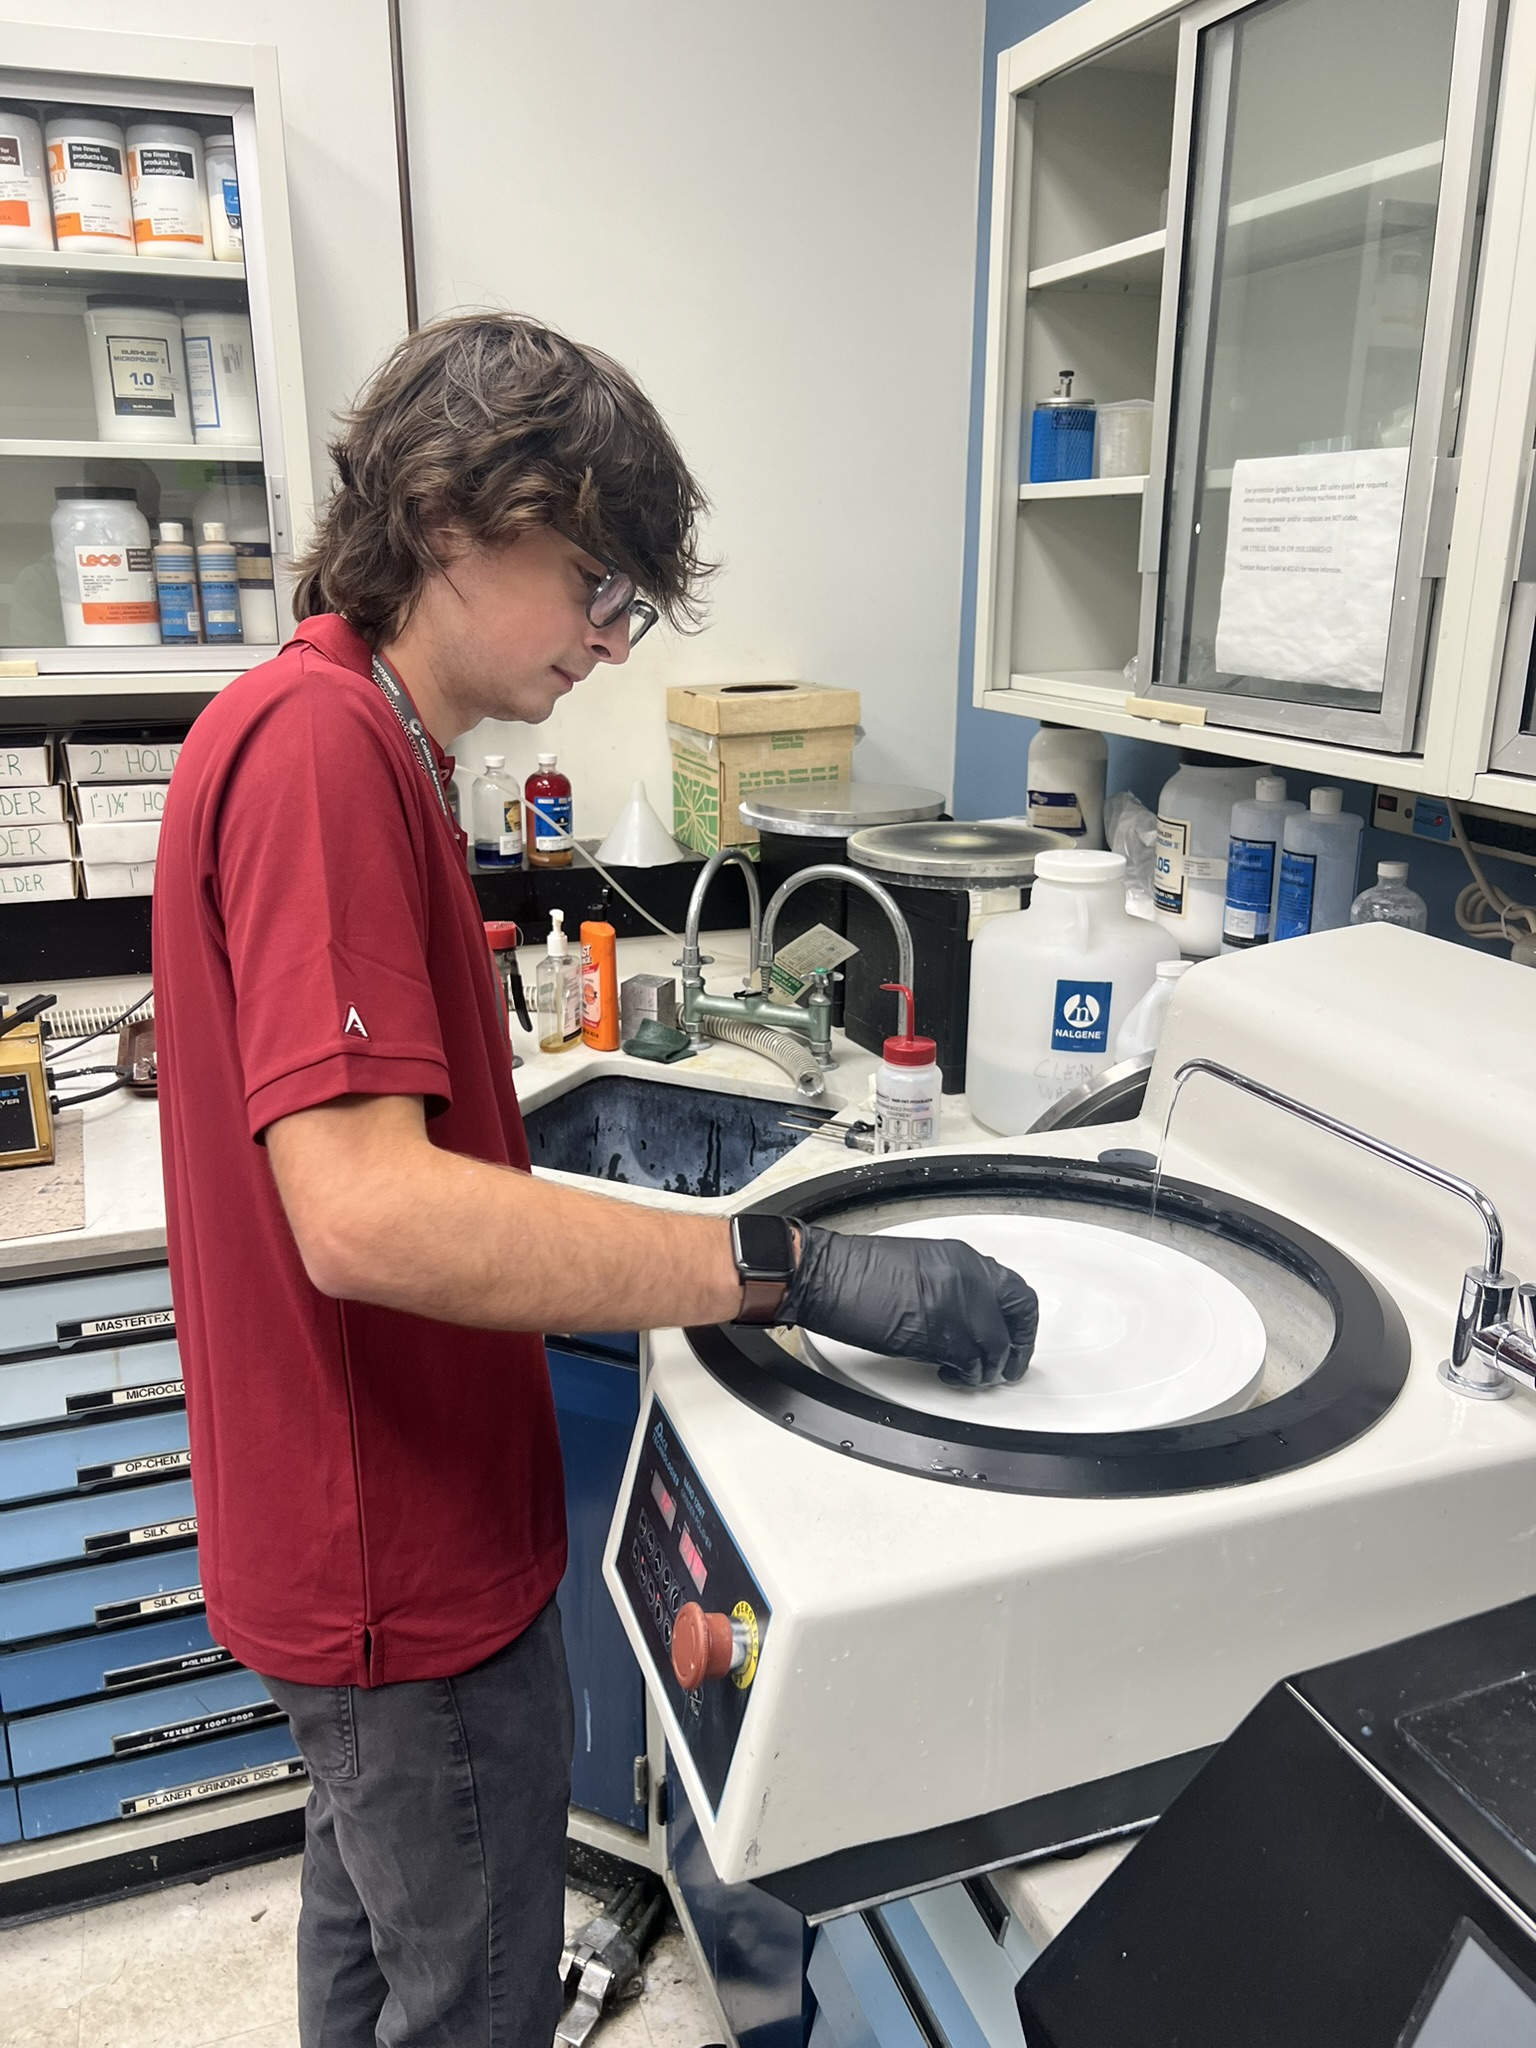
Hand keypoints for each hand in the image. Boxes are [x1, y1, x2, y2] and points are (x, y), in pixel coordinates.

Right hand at [779, 1223, 1038, 1388]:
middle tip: (1008, 1366)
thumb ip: (954, 1286)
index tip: (1016, 1338)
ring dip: (987, 1369)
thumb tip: (970, 1316)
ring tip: (969, 1375)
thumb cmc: (859, 1272)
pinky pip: (971, 1365)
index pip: (1016, 1291)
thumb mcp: (921, 1265)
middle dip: (1019, 1348)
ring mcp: (959, 1307)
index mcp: (964, 1258)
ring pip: (996, 1348)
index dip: (1022, 1322)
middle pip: (1019, 1319)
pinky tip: (950, 1375)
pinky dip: (965, 1377)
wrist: (830, 1278)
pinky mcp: (942, 1336)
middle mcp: (970, 1279)